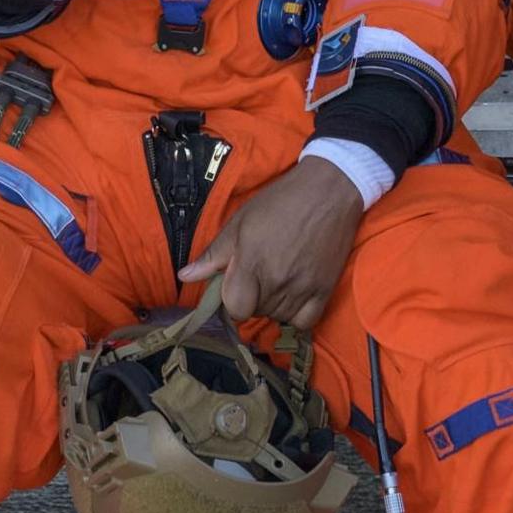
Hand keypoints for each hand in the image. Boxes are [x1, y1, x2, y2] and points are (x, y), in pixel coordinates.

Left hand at [177, 159, 366, 329]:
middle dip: (252, 297)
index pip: (235, 308)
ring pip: (278, 317)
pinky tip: (293, 295)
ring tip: (277, 278)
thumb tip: (184, 276)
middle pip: (256, 312)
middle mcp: (276, 281)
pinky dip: (296, 315)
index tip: (237, 282)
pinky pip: (305, 321)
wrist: (328, 191)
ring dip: (273, 304)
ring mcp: (302, 288)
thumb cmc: (280, 202)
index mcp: (251, 263)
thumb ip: (213, 254)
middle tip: (259, 273)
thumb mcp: (240, 222)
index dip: (232, 298)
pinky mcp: (325, 290)